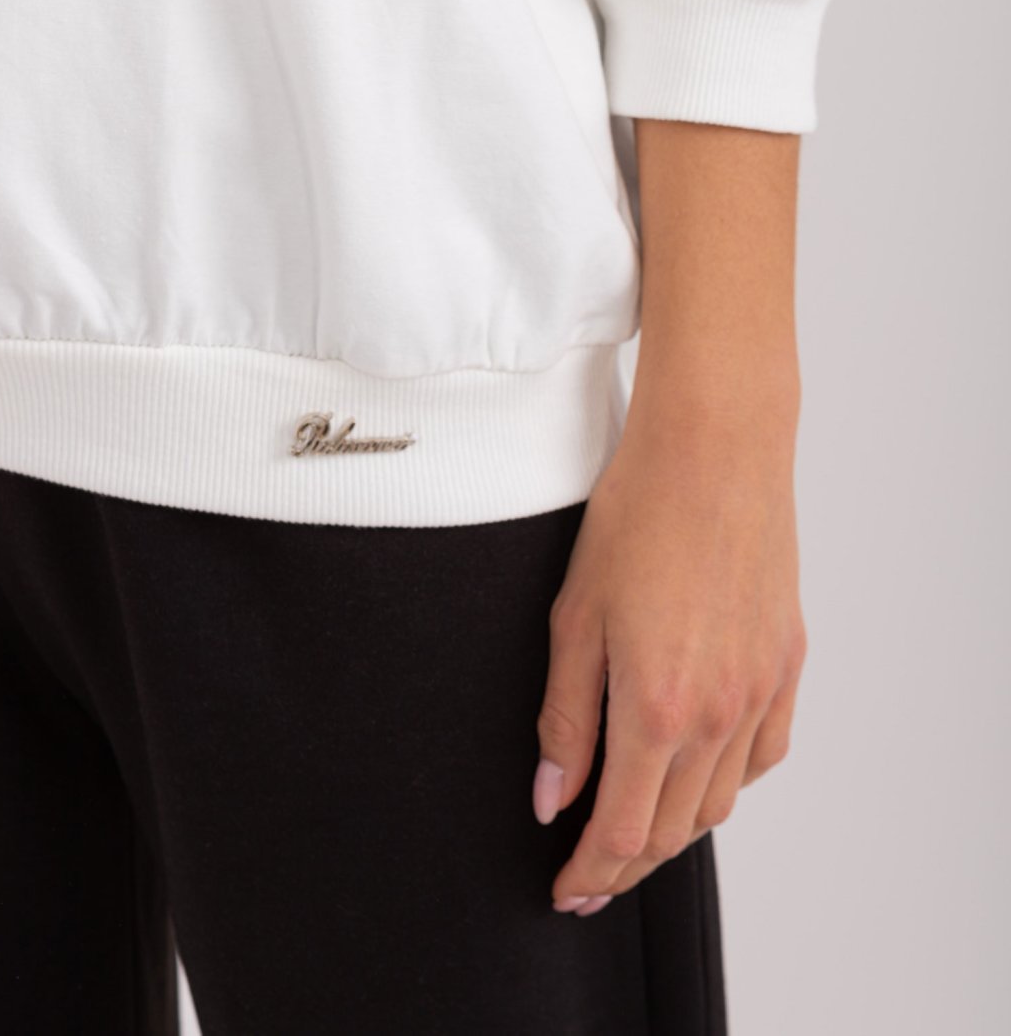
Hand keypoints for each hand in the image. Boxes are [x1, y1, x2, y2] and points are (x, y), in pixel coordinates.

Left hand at [532, 409, 807, 916]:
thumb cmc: (636, 518)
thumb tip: (553, 799)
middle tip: (590, 873)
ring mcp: (761, 690)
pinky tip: (702, 772)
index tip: (566, 890)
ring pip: (721, 801)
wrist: (715, 450)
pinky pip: (765, 753)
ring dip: (675, 829)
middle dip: (626, 863)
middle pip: (674, 830)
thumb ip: (564, 719)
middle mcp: (719, 714)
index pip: (623, 830)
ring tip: (637, 829)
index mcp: (656, 708)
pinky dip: (729, 781)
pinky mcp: (787, 662)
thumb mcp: (574, 619)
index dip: (590, 871)